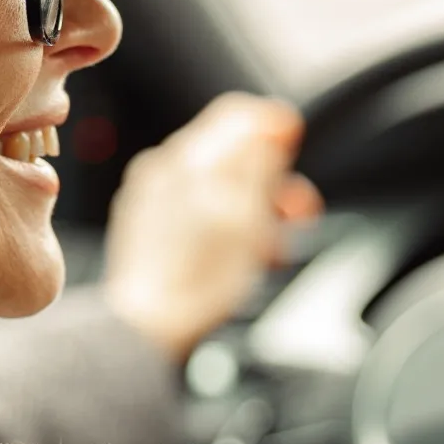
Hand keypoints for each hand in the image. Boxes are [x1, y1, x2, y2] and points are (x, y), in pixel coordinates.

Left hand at [103, 93, 323, 362]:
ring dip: (253, 207)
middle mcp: (164, 169)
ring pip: (217, 184)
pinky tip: (237, 255)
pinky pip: (194, 208)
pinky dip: (223, 223)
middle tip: (296, 213)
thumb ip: (260, 161)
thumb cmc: (198, 280)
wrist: (147, 327)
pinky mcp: (146, 225)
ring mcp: (151, 197)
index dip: (275, 131)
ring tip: (270, 247)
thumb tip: (273, 122)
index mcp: (188, 159)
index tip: (296, 152)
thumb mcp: (248, 214)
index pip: (239, 115)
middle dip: (270, 179)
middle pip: (231, 152)